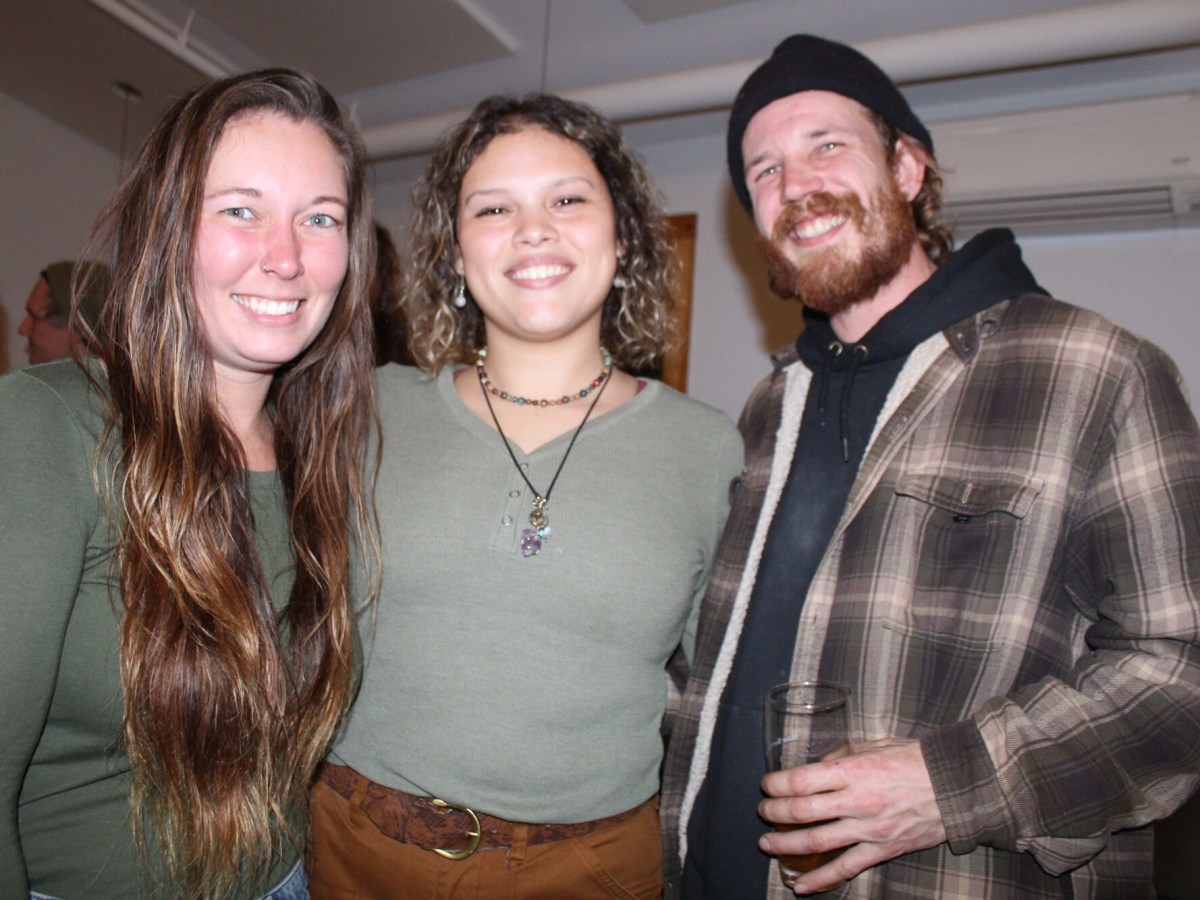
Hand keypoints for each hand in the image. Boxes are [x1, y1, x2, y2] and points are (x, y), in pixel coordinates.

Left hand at [758, 738, 946, 894]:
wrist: (956, 786)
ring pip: (816, 842)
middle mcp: (856, 802)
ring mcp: (868, 830)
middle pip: (801, 811)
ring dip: (786, 845)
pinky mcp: (881, 850)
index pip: (801, 780)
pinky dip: (820, 880)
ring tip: (767, 843)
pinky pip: (845, 868)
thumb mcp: (875, 744)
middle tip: (763, 811)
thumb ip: (843, 756)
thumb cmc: (915, 760)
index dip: (777, 784)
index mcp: (852, 772)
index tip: (767, 784)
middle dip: (774, 812)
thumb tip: (819, 765)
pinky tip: (800, 886)